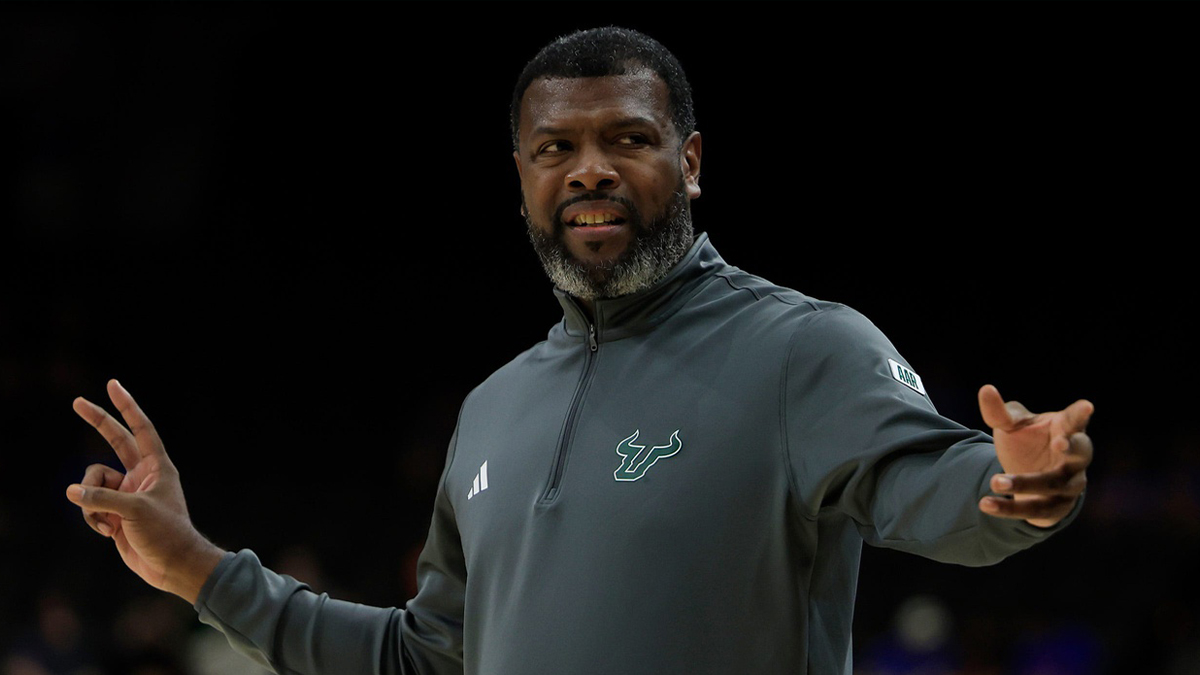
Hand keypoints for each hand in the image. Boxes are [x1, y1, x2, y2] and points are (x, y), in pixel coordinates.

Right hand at [65, 379, 224, 602]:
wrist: (171, 566)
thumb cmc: (165, 533)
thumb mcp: (135, 511)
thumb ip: (102, 497)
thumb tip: (71, 491)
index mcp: (157, 466)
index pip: (140, 429)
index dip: (127, 406)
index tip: (113, 385)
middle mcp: (141, 475)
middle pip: (114, 441)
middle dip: (97, 422)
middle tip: (77, 401)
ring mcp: (126, 493)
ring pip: (93, 481)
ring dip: (91, 499)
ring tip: (108, 520)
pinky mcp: (115, 512)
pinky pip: (90, 505)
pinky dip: (93, 518)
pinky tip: (109, 532)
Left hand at [977, 384, 1094, 527]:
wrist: (1026, 477)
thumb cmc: (1025, 442)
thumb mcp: (1010, 425)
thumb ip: (998, 411)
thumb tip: (986, 389)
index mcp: (1065, 429)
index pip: (1076, 420)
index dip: (1081, 414)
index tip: (1086, 407)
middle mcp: (1075, 458)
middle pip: (1082, 453)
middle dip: (1073, 448)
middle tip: (1059, 444)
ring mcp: (1070, 483)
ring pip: (1054, 485)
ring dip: (1025, 484)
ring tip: (995, 482)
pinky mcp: (1058, 507)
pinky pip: (1037, 510)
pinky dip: (1010, 508)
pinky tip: (986, 504)